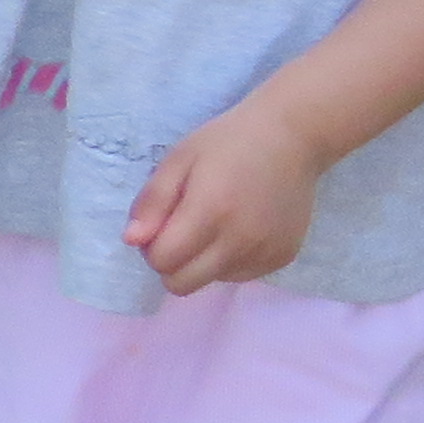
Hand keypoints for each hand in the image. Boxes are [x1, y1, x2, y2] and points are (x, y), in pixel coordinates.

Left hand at [124, 99, 322, 294]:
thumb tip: (131, 240)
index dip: (151, 247)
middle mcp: (240, 241)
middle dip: (171, 263)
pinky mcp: (283, 257)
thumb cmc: (228, 143)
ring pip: (211, 281)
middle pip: (183, 284)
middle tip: (181, 229)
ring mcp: (265, 253)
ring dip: (202, 261)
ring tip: (216, 222)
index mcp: (210, 212)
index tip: (161, 224)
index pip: (162, 262)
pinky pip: (240, 275)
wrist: (292, 138)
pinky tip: (240, 227)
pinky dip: (230, 259)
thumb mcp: (178, 160)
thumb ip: (152, 202)